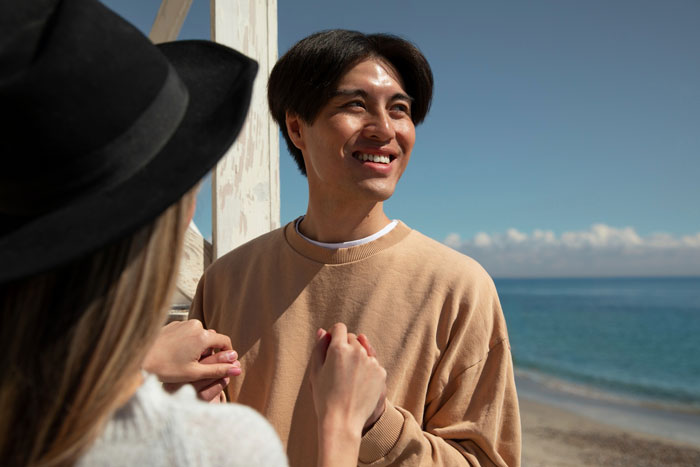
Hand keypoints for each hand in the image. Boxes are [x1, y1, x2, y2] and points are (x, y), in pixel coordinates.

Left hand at [142, 319, 240, 401]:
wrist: (139, 359)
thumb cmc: (166, 368)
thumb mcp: (195, 373)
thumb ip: (219, 369)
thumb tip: (238, 368)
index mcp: (203, 336)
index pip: (225, 342)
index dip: (227, 354)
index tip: (222, 365)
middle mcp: (195, 325)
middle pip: (211, 338)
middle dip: (210, 352)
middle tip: (199, 367)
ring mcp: (183, 323)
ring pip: (199, 335)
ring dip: (198, 347)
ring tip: (185, 361)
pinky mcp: (173, 324)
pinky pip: (187, 332)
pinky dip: (187, 342)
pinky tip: (176, 354)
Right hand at [310, 323, 386, 437]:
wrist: (343, 421)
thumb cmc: (324, 397)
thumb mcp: (315, 371)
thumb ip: (319, 347)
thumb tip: (323, 331)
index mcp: (338, 348)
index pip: (339, 328)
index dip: (334, 336)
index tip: (331, 347)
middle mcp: (357, 351)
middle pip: (352, 338)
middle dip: (346, 346)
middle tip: (338, 366)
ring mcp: (371, 361)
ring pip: (364, 350)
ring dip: (357, 357)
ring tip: (348, 377)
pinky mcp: (381, 372)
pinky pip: (373, 363)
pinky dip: (367, 369)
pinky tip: (359, 384)